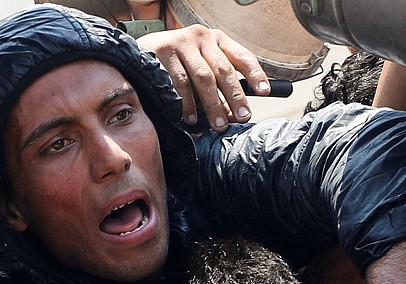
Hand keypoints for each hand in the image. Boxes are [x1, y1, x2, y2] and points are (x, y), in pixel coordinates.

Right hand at [137, 25, 268, 130]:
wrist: (141, 51)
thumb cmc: (178, 65)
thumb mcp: (201, 66)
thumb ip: (219, 85)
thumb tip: (236, 114)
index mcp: (217, 39)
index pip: (242, 56)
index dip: (255, 74)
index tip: (264, 92)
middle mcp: (202, 36)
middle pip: (224, 70)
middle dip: (235, 97)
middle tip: (242, 117)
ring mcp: (183, 42)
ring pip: (203, 78)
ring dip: (212, 105)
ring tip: (219, 125)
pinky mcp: (164, 50)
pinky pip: (180, 83)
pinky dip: (187, 104)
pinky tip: (191, 119)